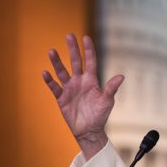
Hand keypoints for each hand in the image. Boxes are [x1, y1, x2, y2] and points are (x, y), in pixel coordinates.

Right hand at [42, 34, 123, 158]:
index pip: (90, 62)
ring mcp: (70, 89)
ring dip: (57, 62)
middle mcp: (80, 82)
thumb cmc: (100, 116)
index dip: (88, 50)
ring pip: (62, 72)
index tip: (85, 37)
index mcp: (91, 81)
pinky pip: (54, 87)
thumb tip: (121, 76)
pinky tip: (45, 73)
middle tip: (68, 35)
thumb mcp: (107, 101)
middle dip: (72, 49)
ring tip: (51, 51)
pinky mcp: (61, 98)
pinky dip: (49, 80)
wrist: (89, 131)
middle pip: (75, 62)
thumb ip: (111, 88)